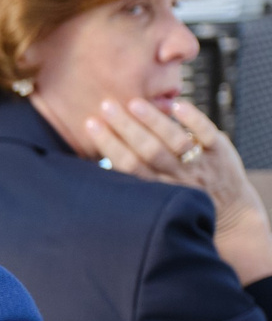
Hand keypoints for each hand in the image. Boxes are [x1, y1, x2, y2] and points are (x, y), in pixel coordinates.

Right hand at [85, 96, 271, 284]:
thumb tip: (93, 162)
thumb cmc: (182, 208)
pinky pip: (207, 133)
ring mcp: (201, 165)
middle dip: (125, 127)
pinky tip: (175, 105)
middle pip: (149, 150)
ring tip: (132, 103)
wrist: (230, 217)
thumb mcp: (154, 205)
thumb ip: (132, 185)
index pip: (128, 165)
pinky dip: (192, 118)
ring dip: (153, 121)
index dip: (108, 144)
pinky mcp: (220, 152)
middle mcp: (179, 178)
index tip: (91, 124)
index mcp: (158, 191)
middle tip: (106, 106)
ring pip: (175, 141)